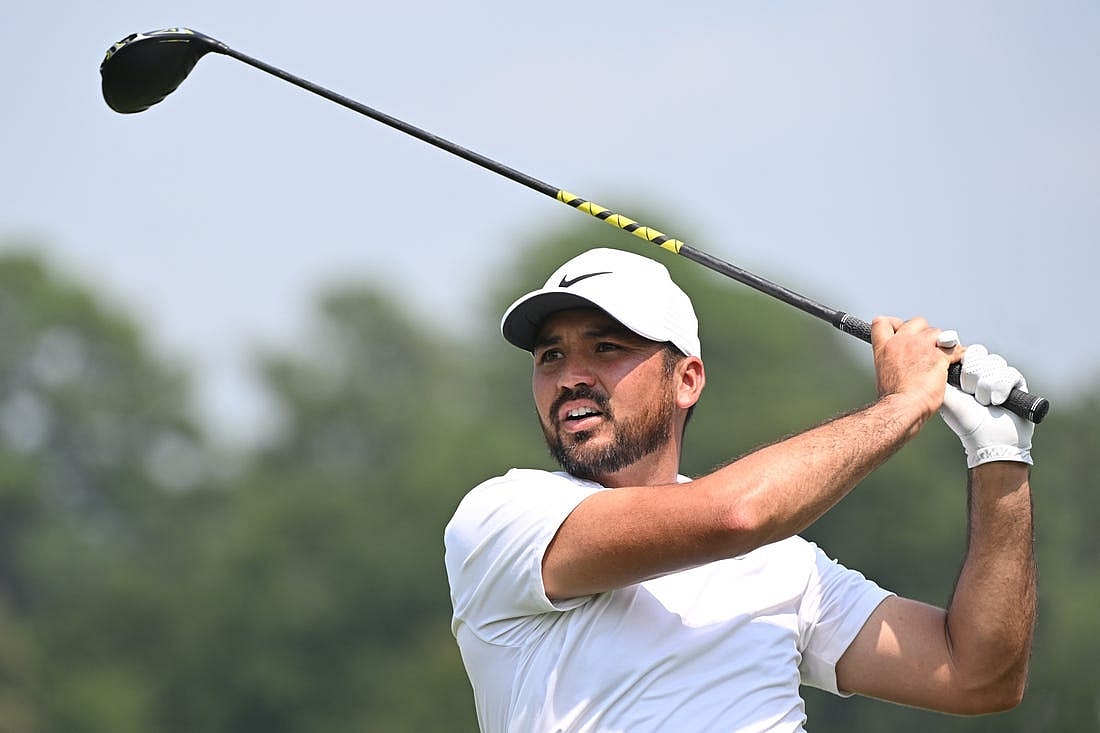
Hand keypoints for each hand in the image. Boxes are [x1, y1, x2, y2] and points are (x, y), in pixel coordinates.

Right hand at [871, 316, 953, 418]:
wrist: (902, 407)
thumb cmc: (893, 398)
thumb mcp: (883, 373)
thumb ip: (893, 361)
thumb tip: (901, 364)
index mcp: (884, 348)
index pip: (883, 322)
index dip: (895, 323)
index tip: (902, 331)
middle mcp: (901, 342)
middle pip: (917, 322)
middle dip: (925, 332)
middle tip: (928, 347)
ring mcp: (921, 347)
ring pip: (937, 332)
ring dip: (941, 343)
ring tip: (942, 358)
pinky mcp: (939, 356)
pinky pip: (955, 348)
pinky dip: (960, 354)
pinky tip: (958, 360)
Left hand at [939, 344, 1033, 467]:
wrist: (990, 440)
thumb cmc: (966, 421)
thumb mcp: (946, 396)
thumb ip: (939, 375)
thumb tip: (932, 355)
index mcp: (963, 372)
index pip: (963, 350)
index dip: (961, 358)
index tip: (958, 373)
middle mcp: (981, 371)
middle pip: (978, 352)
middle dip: (971, 374)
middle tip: (969, 393)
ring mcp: (1000, 375)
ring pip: (994, 362)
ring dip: (985, 386)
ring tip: (984, 402)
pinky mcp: (1017, 382)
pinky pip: (1010, 372)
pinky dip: (1001, 389)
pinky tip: (998, 402)